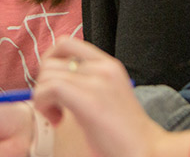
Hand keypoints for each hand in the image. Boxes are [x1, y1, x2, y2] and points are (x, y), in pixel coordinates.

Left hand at [32, 38, 187, 156]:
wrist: (147, 150)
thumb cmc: (124, 133)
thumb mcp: (108, 96)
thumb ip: (88, 82)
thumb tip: (53, 79)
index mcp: (109, 65)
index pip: (67, 43)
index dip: (49, 60)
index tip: (51, 83)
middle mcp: (103, 67)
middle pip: (51, 60)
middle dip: (43, 83)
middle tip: (54, 105)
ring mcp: (97, 81)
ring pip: (47, 74)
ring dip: (42, 97)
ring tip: (58, 116)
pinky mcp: (89, 100)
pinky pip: (49, 88)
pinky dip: (44, 105)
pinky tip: (58, 120)